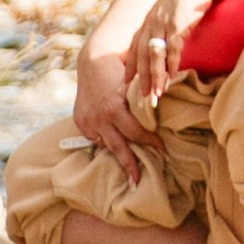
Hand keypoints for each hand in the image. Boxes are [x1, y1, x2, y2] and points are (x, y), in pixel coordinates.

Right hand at [71, 42, 150, 184]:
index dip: (151, 143)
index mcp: (114, 107)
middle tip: (138, 183)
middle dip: (131, 166)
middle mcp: (99, 117)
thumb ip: (144, 101)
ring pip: (106, 145)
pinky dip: (105, 140)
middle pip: (119, 147)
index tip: (163, 152)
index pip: (136, 133)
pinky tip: (114, 145)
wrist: (93, 60)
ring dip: (118, 156)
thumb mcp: (134, 84)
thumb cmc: (121, 69)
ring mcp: (87, 121)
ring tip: (129, 175)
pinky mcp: (80, 122)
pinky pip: (95, 138)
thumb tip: (162, 115)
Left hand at [128, 0, 214, 98]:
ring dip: (155, 78)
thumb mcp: (171, 13)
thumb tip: (169, 46)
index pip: (135, 49)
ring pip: (155, 56)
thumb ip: (166, 28)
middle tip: (141, 100)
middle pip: (142, 57)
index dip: (132, 67)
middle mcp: (151, 23)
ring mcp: (163, 24)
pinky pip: (173, 49)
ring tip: (156, 96)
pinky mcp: (178, 24)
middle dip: (141, 80)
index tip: (127, 84)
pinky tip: (172, 78)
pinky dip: (171, 65)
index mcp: (148, 21)